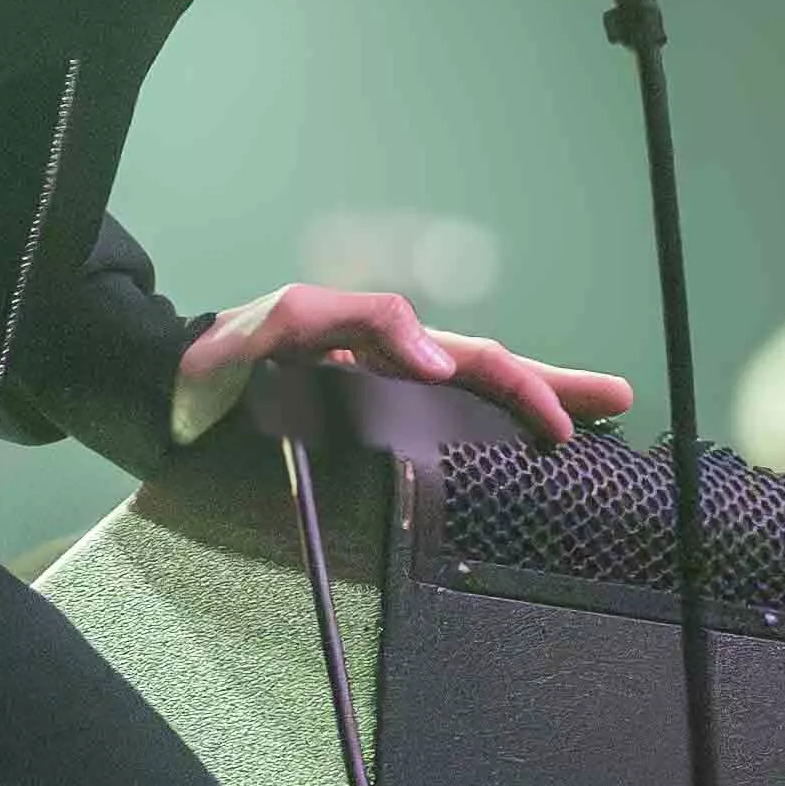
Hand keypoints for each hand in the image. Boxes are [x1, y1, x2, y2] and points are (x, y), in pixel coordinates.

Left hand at [175, 284, 635, 446]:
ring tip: (581, 431)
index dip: (529, 391)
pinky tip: (496, 467)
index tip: (566, 428)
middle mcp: (392, 373)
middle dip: (556, 390)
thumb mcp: (287, 317)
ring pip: (467, 408)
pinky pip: (429, 442)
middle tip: (618, 402)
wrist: (166, 391)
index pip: (479, 362)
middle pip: (490, 379)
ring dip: (526, 414)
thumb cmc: (224, 352)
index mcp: (388, 344)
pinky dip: (475, 445)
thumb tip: (435, 356)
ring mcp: (375, 407)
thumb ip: (359, 320)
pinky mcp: (352, 443)